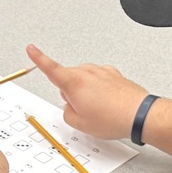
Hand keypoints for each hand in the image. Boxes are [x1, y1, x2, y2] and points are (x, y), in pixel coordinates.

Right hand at [27, 44, 148, 140]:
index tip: (31, 49)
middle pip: (68, 79)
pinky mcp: (112, 74)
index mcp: (74, 83)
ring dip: (87, 92)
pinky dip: (99, 90)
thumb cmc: (113, 118)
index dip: (38, 58)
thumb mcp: (79, 123)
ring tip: (100, 109)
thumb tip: (70, 106)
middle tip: (84, 110)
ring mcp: (101, 71)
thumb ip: (67, 112)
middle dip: (71, 94)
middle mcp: (86, 73)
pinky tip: (107, 103)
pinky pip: (98, 80)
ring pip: (83, 80)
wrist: (139, 114)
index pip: (50, 68)